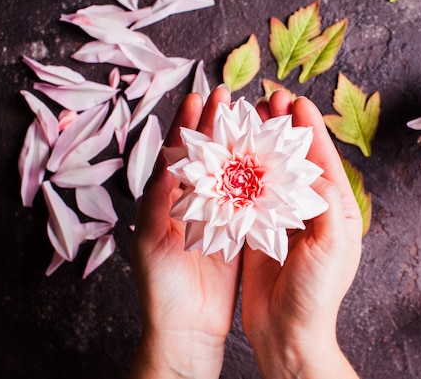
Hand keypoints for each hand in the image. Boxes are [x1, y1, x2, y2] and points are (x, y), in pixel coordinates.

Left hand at [129, 88, 239, 378]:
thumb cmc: (160, 288)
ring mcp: (218, 215)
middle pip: (208, 154)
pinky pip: (249, 199)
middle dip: (218, 124)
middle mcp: (194, 201)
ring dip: (241, 144)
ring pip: (231, 171)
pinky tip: (269, 161)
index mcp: (168, 199)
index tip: (200, 95)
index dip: (188, 123)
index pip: (180, 152)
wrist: (185, 327)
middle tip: (231, 96)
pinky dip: (258, 178)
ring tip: (254, 119)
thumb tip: (167, 163)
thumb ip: (158, 203)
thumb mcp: (151, 243)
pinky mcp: (238, 232)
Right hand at [242, 90, 362, 378]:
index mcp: (336, 209)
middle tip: (268, 100)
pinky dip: (244, 172)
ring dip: (261, 145)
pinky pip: (252, 194)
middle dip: (284, 129)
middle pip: (296, 160)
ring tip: (248, 119)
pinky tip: (231, 155)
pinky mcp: (261, 231)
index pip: (322, 160)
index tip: (296, 101)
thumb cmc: (318, 294)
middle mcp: (312, 210)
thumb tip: (309, 166)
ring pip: (272, 172)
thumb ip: (324, 203)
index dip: (310, 129)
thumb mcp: (332, 245)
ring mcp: (285, 219)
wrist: (289, 332)